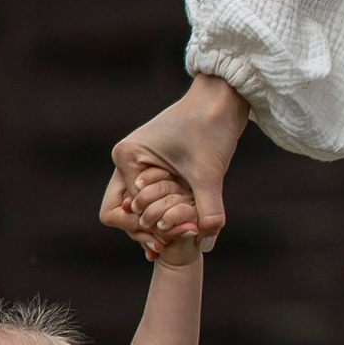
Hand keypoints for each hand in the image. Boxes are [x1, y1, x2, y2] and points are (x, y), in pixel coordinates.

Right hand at [102, 74, 247, 256]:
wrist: (222, 98)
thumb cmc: (211, 127)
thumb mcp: (208, 174)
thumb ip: (207, 211)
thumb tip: (206, 246)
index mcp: (128, 158)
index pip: (125, 211)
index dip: (149, 228)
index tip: (173, 238)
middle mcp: (127, 162)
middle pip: (120, 213)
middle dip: (143, 230)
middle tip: (164, 246)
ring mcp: (139, 165)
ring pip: (136, 208)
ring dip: (154, 223)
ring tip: (177, 237)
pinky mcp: (155, 167)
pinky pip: (150, 199)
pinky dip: (163, 214)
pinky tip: (180, 230)